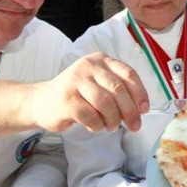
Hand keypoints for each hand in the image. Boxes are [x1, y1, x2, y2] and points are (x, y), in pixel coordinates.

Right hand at [29, 52, 149, 132]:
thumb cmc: (78, 95)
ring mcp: (76, 80)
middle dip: (130, 111)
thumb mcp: (99, 84)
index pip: (128, 74)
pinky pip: (90, 115)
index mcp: (102, 60)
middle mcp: (89, 66)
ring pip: (105, 102)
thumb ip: (118, 90)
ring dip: (113, 119)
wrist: (42, 101)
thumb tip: (141, 109)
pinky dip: (97, 125)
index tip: (144, 110)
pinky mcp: (66, 97)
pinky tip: (95, 126)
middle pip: (118, 89)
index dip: (140, 93)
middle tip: (134, 126)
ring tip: (112, 127)